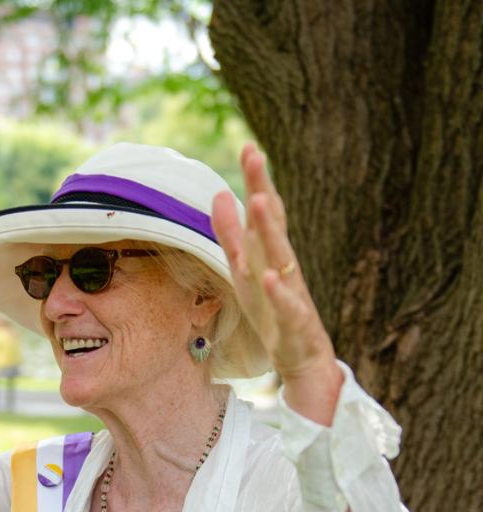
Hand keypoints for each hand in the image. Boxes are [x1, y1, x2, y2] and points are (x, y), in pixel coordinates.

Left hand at [211, 143, 342, 423]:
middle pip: (272, 224)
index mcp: (269, 255)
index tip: (248, 145)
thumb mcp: (244, 270)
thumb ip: (232, 235)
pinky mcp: (294, 324)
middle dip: (262, 190)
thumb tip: (217, 194)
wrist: (302, 359)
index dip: (256, 181)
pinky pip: (287, 306)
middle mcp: (281, 267)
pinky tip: (269, 276)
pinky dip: (279, 292)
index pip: (263, 212)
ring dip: (269, 230)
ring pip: (280, 258)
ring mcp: (291, 293)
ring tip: (256, 200)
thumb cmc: (272, 311)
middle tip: (255, 154)